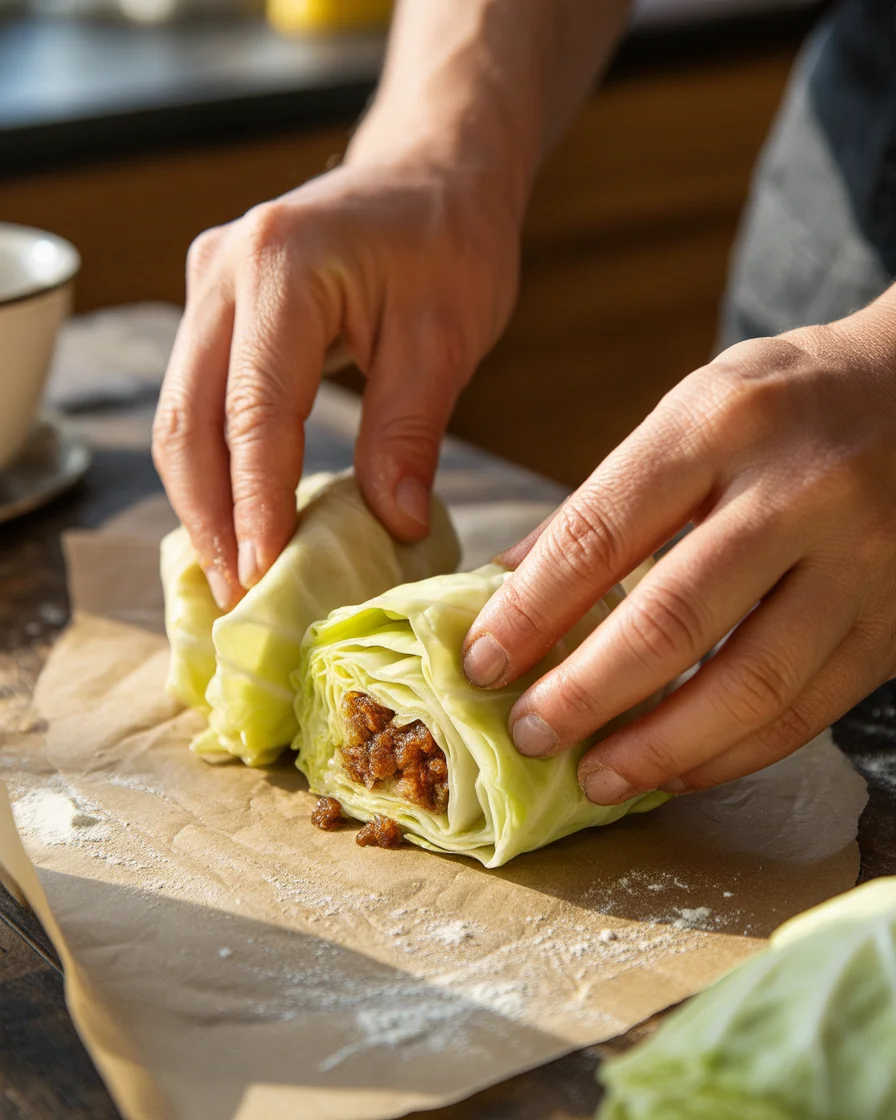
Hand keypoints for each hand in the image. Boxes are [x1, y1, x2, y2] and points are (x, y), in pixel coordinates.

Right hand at [153, 154, 519, 608]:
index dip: (257, 503)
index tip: (264, 579)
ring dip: (203, 502)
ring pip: (180, 418)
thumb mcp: (446, 336)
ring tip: (234, 576)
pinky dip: (213, 468)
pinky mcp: (214, 308)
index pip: (255, 410)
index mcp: (282, 265)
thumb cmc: (450, 242)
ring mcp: (207, 285)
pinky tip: (235, 521)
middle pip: (189, 420)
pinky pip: (197, 402)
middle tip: (239, 598)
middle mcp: (222, 269)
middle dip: (212, 519)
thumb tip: (393, 527)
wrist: (432, 175)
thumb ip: (410, 429)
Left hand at [463, 304, 895, 801]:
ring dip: (659, 747)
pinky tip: (680, 769)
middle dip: (586, 693)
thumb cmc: (789, 402)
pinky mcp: (895, 619)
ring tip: (596, 778)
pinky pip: (808, 709)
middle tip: (529, 733)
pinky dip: (734, 753)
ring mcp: (859, 560)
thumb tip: (510, 587)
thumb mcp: (692, 410)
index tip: (482, 664)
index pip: (600, 533)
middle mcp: (796, 491)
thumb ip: (605, 500)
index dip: (531, 612)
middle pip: (672, 620)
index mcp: (720, 424)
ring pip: (749, 684)